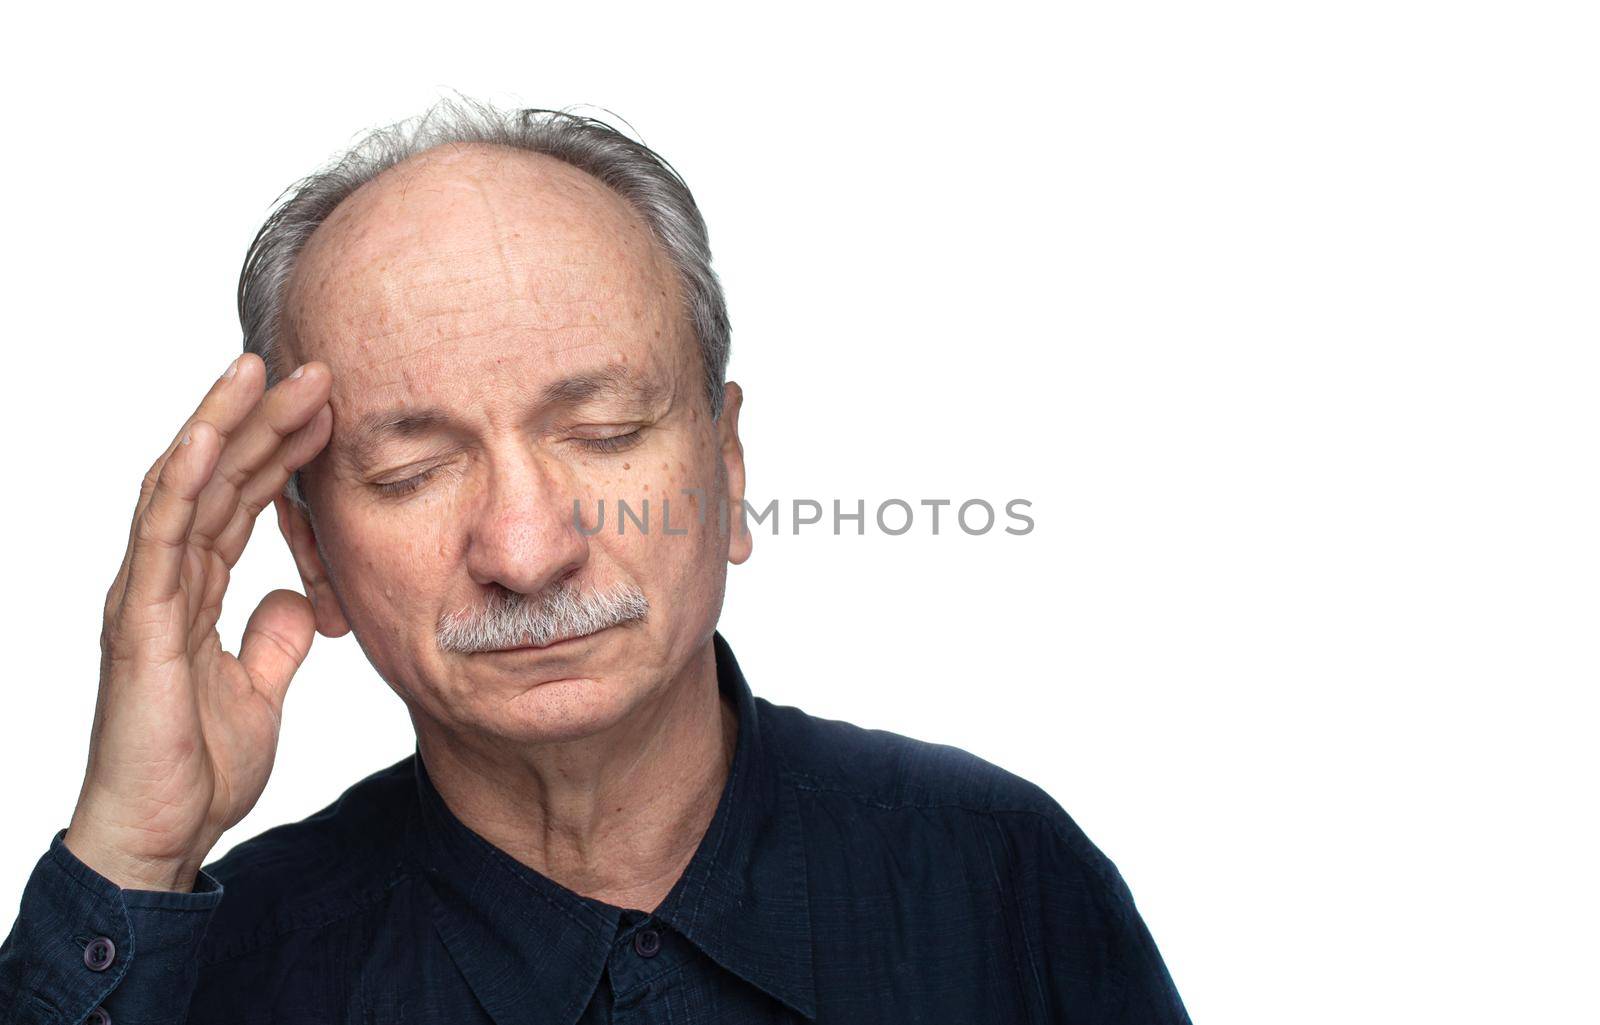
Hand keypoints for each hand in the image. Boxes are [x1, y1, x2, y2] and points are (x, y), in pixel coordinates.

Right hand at [62, 353, 333, 891]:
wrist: (162, 833)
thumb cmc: (196, 766)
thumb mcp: (258, 689)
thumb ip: (274, 638)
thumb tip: (298, 600)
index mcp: (191, 590)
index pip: (237, 500)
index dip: (278, 453)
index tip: (327, 410)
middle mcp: (164, 578)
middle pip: (214, 479)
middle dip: (261, 420)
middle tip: (313, 369)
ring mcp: (146, 593)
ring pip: (184, 486)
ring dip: (225, 424)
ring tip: (263, 370)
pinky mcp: (139, 618)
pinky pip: (161, 533)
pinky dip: (185, 478)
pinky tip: (214, 432)